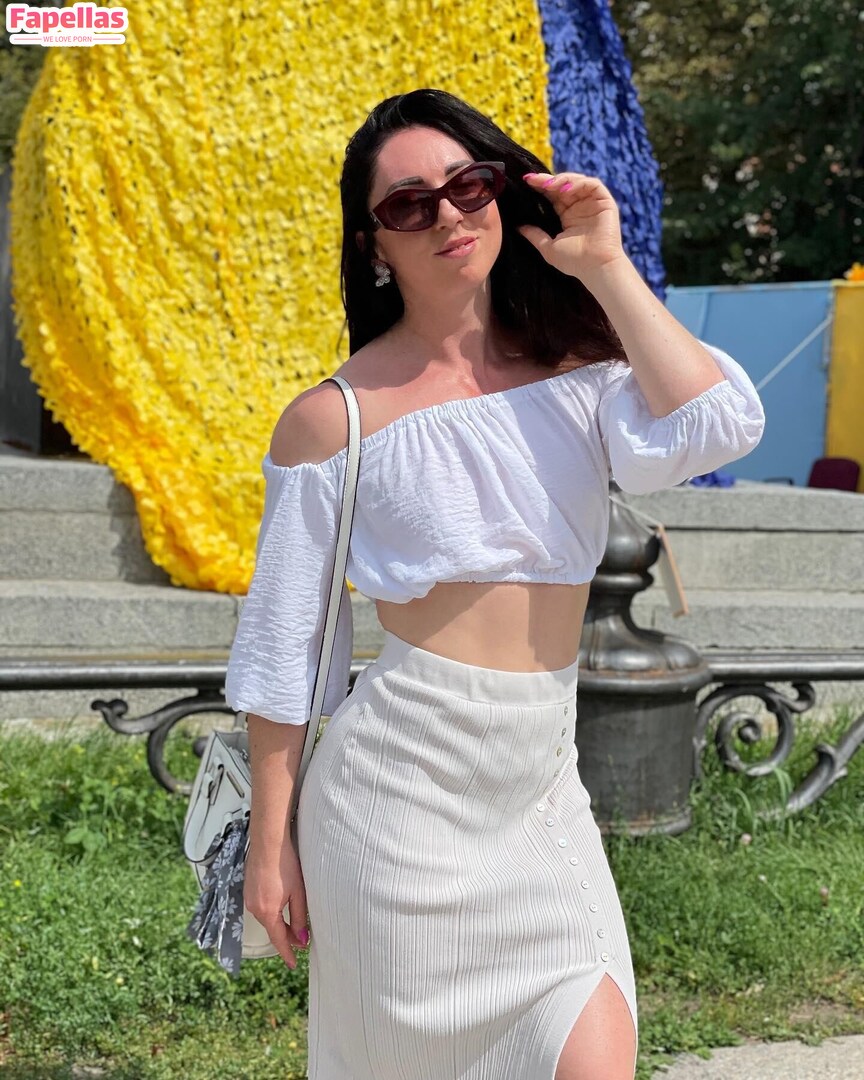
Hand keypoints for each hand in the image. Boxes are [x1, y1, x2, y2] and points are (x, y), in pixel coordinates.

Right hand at [244, 840, 308, 969]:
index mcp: (267, 912)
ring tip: (293, 928)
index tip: (294, 964)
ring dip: (279, 925)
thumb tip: (302, 939)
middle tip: (301, 943)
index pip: (278, 940)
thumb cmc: (286, 864)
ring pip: (266, 919)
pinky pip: (260, 908)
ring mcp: (249, 898)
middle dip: (286, 938)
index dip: (287, 953)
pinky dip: (271, 913)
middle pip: (272, 930)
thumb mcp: (298, 893)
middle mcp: (254, 908)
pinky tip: (280, 909)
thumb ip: (300, 918)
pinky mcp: (248, 889)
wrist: (268, 841)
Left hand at [518, 172, 626, 279]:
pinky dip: (579, 183)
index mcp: (567, 216)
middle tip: (532, 179)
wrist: (595, 267)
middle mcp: (579, 207)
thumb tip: (518, 228)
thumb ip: (534, 235)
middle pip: (562, 185)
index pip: (552, 196)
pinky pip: (592, 184)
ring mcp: (592, 203)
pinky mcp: (605, 202)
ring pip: (577, 181)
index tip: (526, 182)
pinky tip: (565, 188)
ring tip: (548, 185)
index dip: (540, 187)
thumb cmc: (574, 262)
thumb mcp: (548, 247)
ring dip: (562, 179)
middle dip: (547, 180)